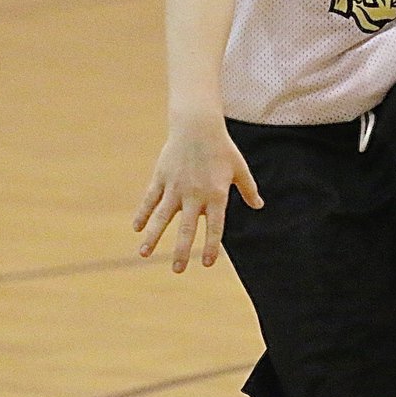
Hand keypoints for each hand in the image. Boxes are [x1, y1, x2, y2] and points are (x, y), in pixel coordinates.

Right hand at [132, 125, 262, 272]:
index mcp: (216, 194)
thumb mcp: (239, 168)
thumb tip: (259, 206)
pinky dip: (142, 214)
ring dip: (153, 237)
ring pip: (162, 217)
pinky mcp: (161, 177)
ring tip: (143, 255)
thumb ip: (248, 189)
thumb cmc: (222, 148)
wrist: (198, 126)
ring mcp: (175, 186)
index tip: (207, 263)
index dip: (211, 245)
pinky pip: (150, 199)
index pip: (215, 226)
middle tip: (178, 270)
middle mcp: (195, 194)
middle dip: (181, 250)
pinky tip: (136, 229)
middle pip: (187, 228)